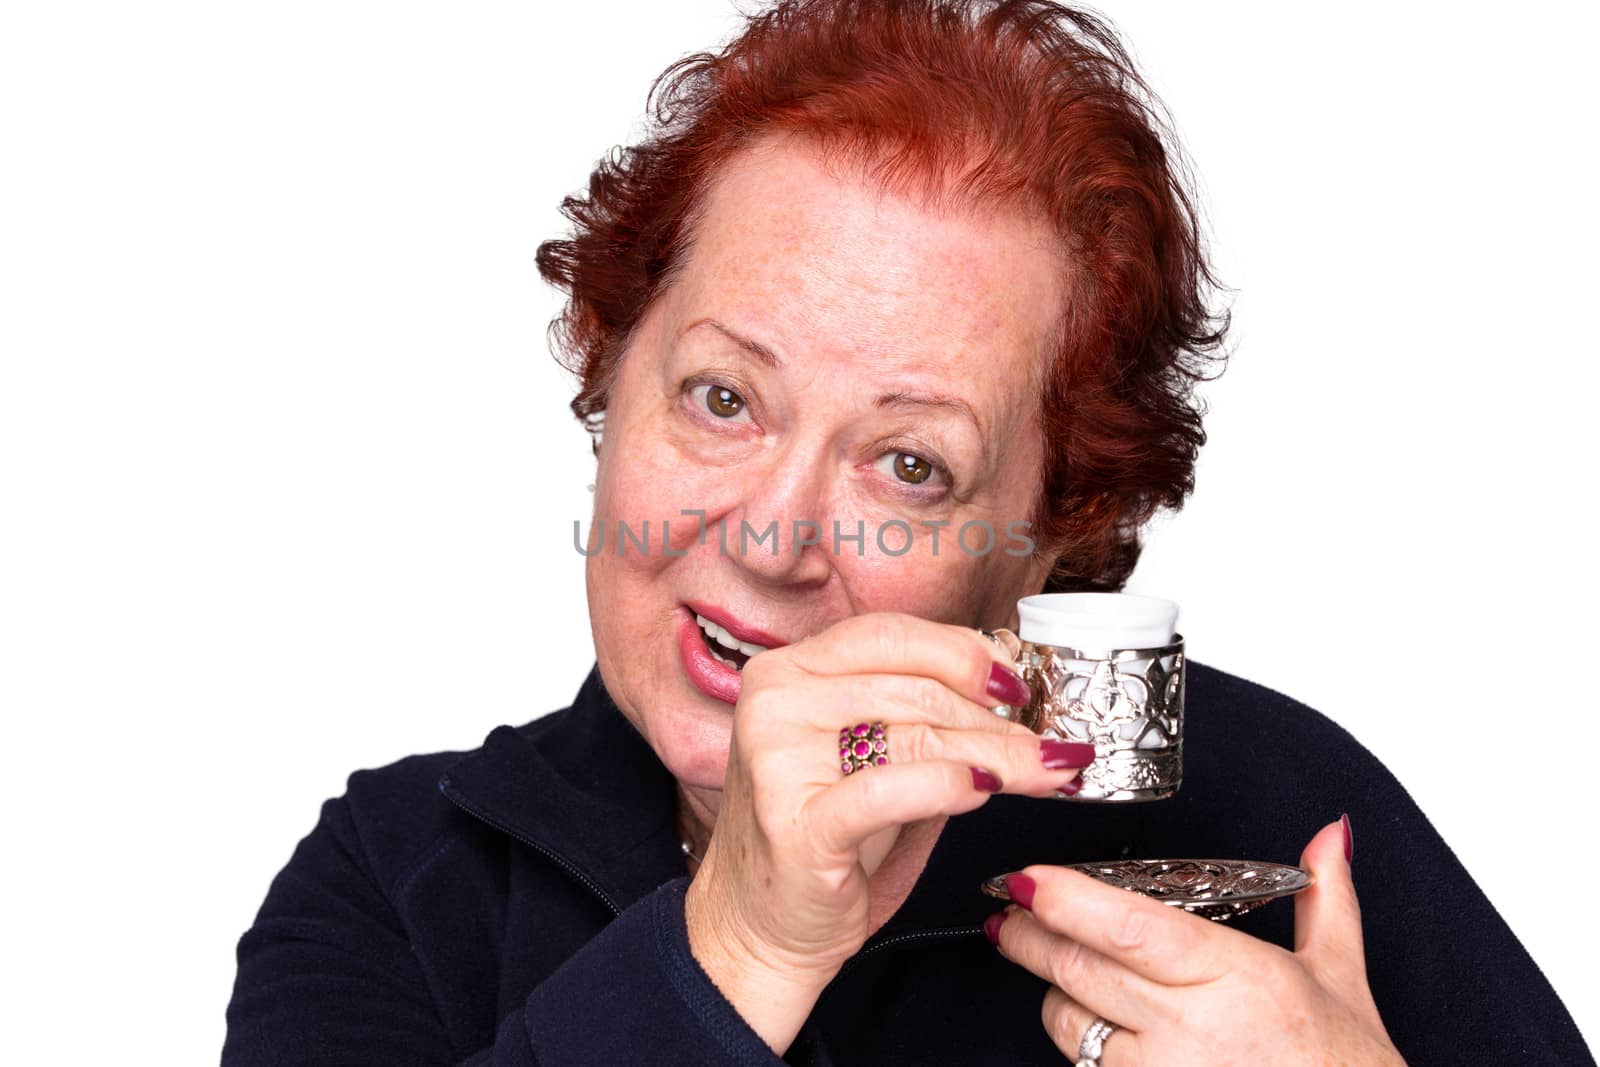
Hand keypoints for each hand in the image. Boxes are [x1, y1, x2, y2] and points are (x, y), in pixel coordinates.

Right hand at [684, 612, 1093, 1052]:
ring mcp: (778, 760)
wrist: (759, 927)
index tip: (1017, 685)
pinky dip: (949, 786)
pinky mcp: (796, 821)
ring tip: (1042, 772)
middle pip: (914, 687)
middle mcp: (775, 702)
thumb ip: (919, 717)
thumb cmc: (822, 841)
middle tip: (1050, 746)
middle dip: (996, 719)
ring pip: (915, 735)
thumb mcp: (867, 759)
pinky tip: (984, 791)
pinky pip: (893, 789)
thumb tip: (1009, 691)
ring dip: (995, 755)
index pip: (890, 635)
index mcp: (786, 671)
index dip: (963, 652)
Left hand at [989, 818, 1405, 1064]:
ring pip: (1070, 1023)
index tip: (1028, 876)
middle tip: (1009, 910)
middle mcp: (1193, 1027)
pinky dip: (1082, 1046)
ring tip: (1054, 969)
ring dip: (1051, 992)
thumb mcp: (1343, 978)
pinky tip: (1094, 1029)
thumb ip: (1327, 900)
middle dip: (1029, 934)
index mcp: (1238, 977)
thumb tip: (1331, 836)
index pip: (1128, 927)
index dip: (1065, 900)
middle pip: (1078, 968)